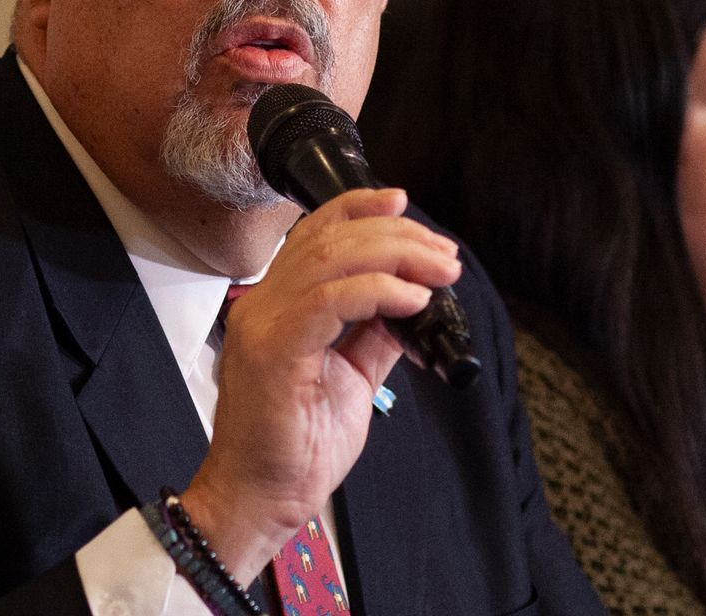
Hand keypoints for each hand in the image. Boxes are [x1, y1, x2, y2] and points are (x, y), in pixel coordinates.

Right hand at [179, 188, 461, 570]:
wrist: (262, 500)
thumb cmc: (297, 447)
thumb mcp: (352, 377)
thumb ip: (376, 334)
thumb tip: (413, 302)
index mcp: (278, 305)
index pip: (316, 233)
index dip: (360, 208)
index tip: (405, 206)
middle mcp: (264, 304)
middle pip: (332, 238)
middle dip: (398, 237)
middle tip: (444, 257)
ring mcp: (263, 324)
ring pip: (332, 258)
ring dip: (397, 258)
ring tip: (439, 273)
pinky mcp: (273, 351)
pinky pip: (329, 300)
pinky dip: (378, 292)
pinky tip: (411, 301)